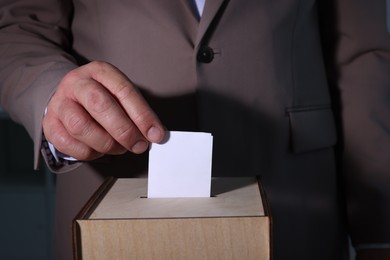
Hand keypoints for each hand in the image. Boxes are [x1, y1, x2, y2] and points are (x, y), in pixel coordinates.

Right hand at [43, 61, 164, 160]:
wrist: (71, 98)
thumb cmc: (103, 98)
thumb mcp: (122, 97)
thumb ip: (138, 113)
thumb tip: (156, 134)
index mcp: (100, 71)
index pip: (124, 91)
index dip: (142, 115)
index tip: (156, 134)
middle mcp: (77, 83)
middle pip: (99, 105)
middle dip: (124, 130)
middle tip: (138, 145)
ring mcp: (60, 103)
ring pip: (80, 126)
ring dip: (106, 144)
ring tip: (119, 148)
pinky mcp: (50, 123)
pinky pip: (68, 143)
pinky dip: (89, 153)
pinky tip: (99, 150)